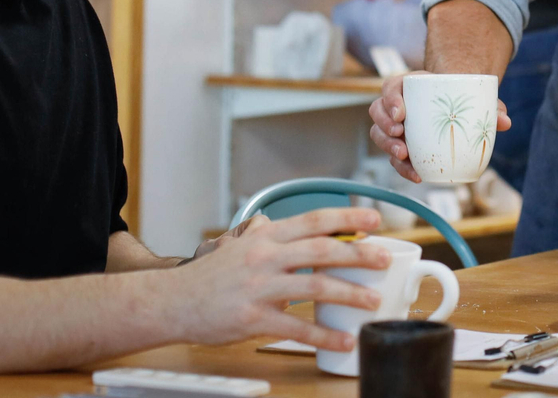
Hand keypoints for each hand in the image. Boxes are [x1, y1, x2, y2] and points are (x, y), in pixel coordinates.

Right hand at [167, 207, 387, 350]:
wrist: (172, 301)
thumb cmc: (209, 275)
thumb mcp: (238, 244)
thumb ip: (265, 233)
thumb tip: (283, 223)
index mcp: (266, 236)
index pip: (314, 220)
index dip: (347, 217)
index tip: (375, 219)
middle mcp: (265, 256)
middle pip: (322, 250)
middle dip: (358, 254)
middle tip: (385, 259)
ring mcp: (259, 287)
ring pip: (314, 287)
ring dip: (349, 294)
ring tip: (372, 302)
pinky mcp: (253, 318)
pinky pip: (295, 327)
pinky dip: (322, 335)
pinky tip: (342, 340)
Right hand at [368, 73, 510, 182]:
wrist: (457, 105)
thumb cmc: (462, 96)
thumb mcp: (475, 97)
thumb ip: (491, 106)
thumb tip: (505, 122)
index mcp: (408, 86)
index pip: (390, 88)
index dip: (390, 100)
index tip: (401, 112)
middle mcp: (396, 105)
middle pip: (377, 112)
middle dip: (385, 126)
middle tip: (399, 135)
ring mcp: (395, 126)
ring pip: (379, 135)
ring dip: (388, 147)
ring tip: (404, 155)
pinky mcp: (400, 145)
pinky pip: (393, 157)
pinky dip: (402, 167)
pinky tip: (416, 175)